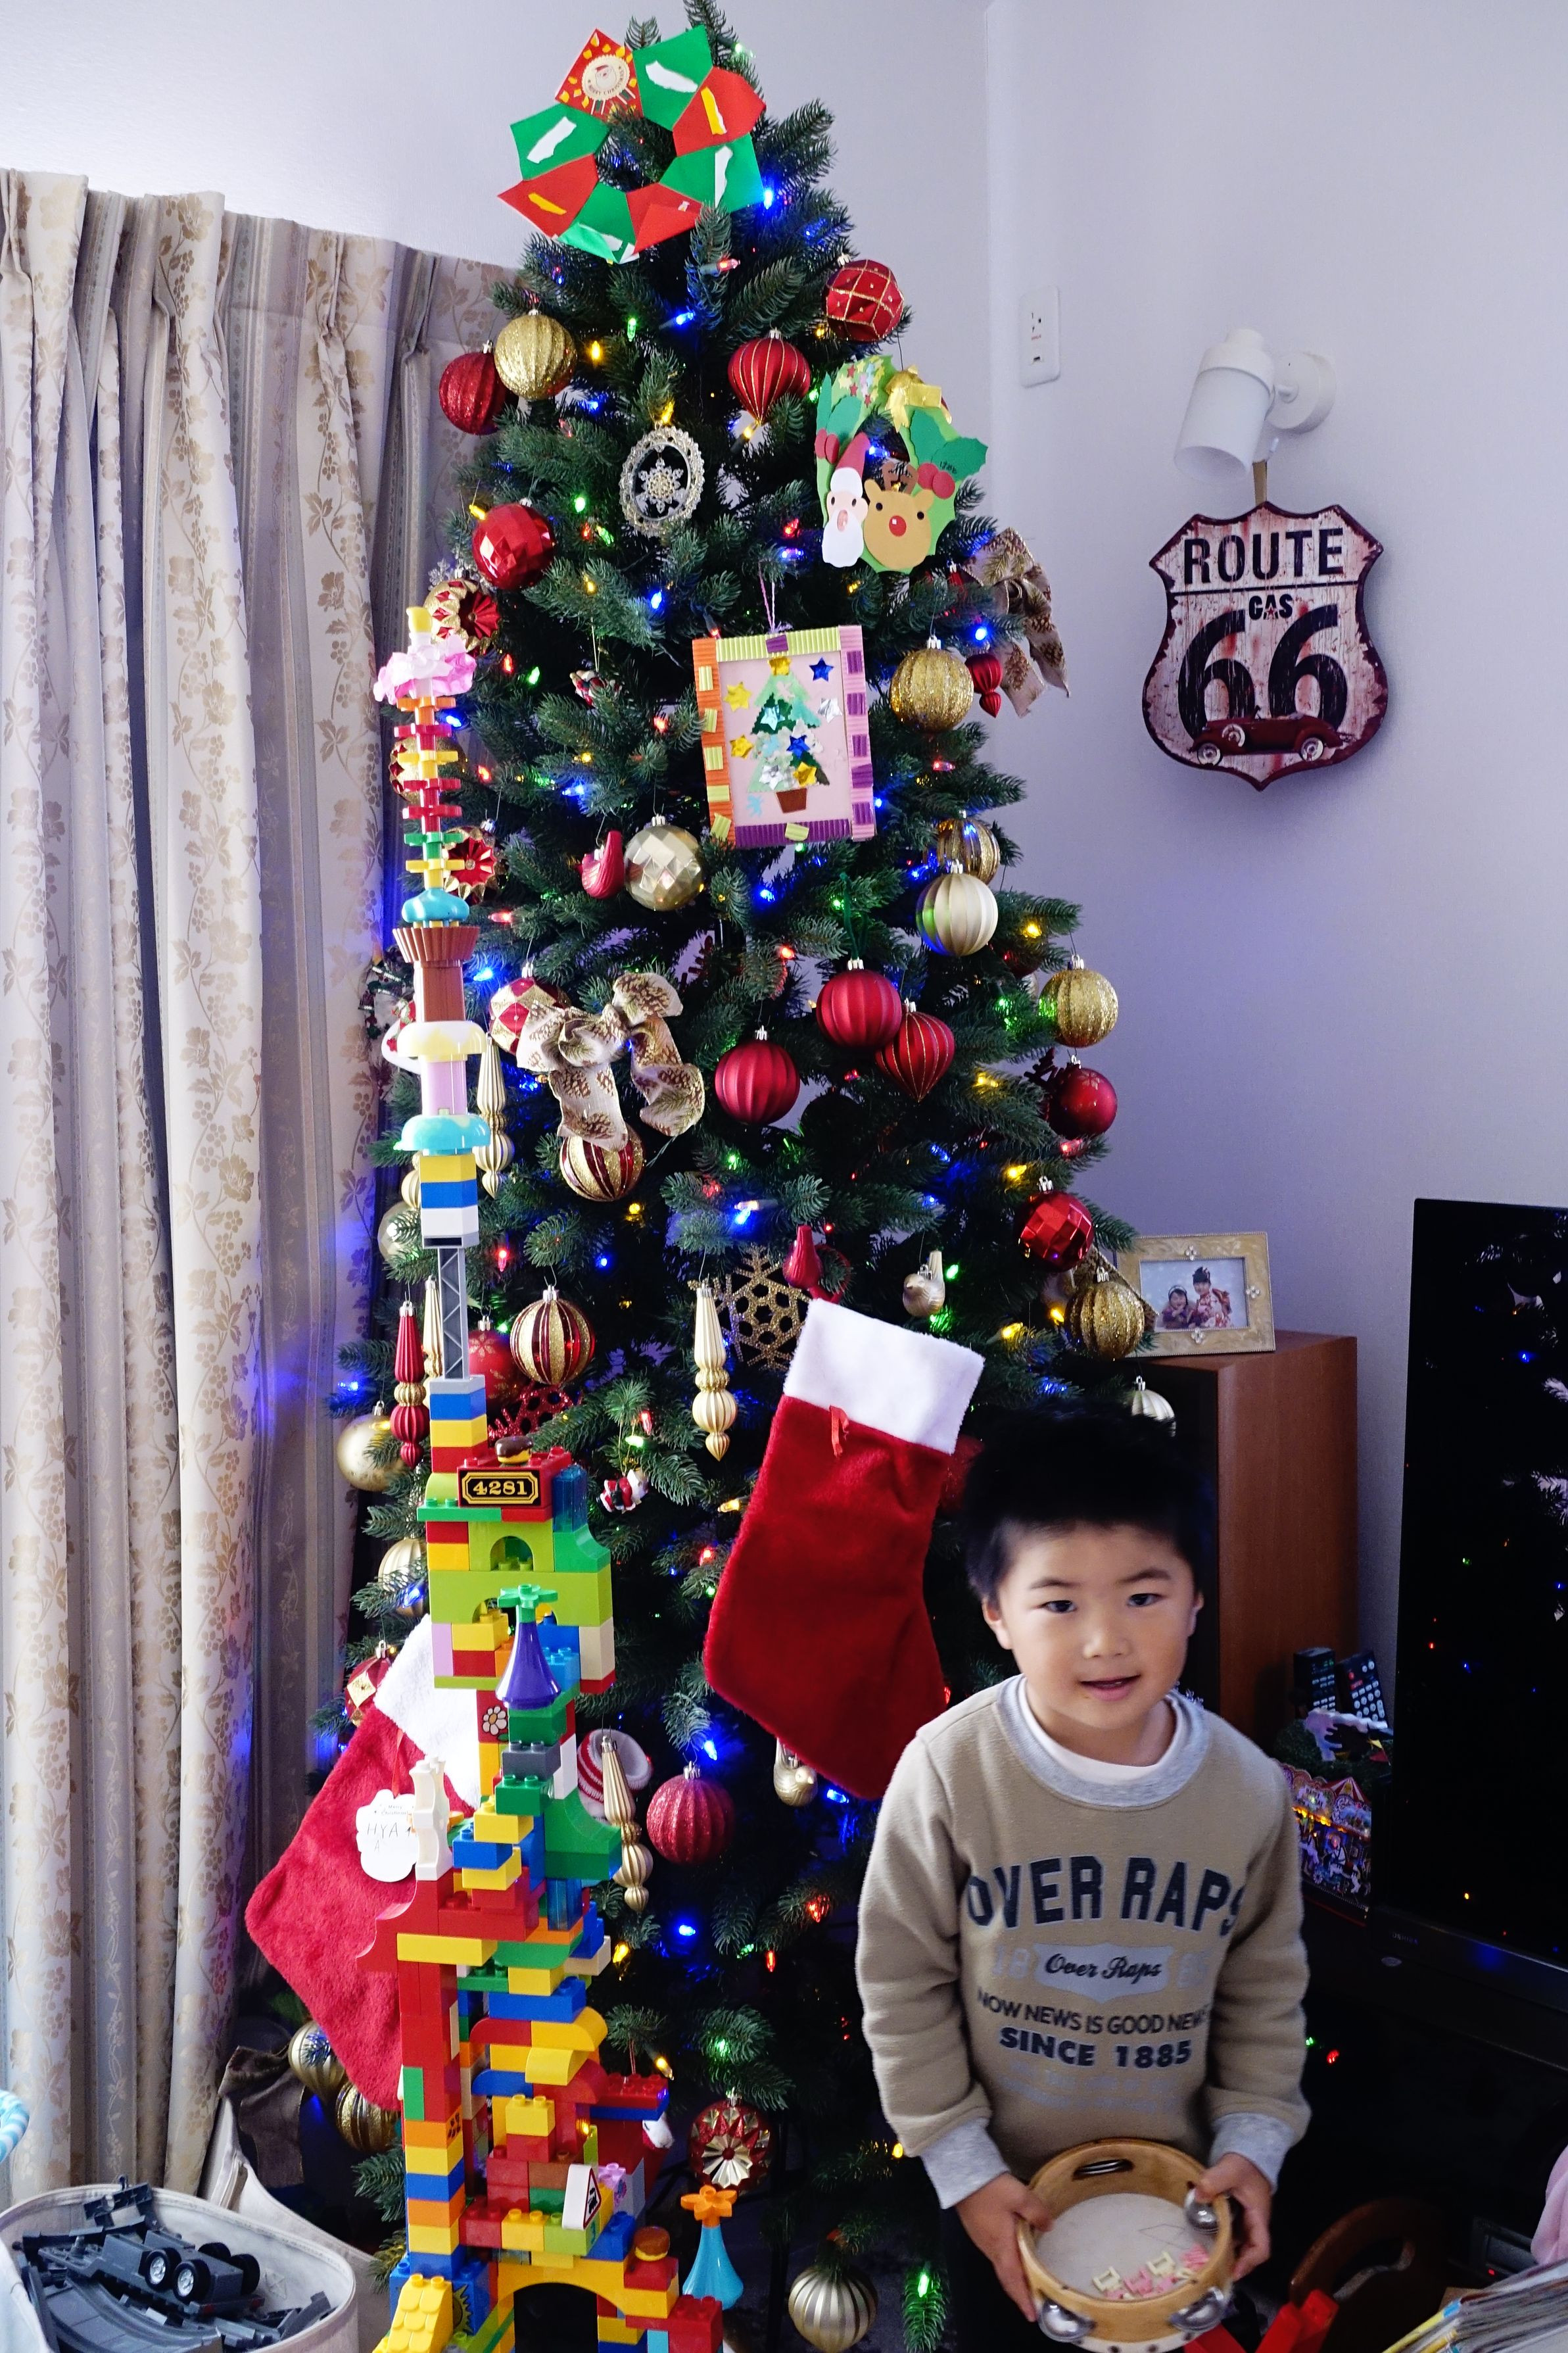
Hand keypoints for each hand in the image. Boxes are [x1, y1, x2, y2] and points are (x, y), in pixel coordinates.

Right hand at [956, 2171, 1052, 2321]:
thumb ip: (1037, 2213)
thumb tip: (1049, 2227)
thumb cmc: (992, 2189)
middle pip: (1006, 2278)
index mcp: (1002, 2246)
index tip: (1032, 2316)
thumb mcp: (1020, 2197)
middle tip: (1032, 2305)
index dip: (1023, 2298)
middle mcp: (991, 2249)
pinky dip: (1008, 2265)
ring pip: (1000, 2267)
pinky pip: (996, 2256)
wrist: (962, 2176)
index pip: (1014, 2280)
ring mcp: (982, 2241)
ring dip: (1014, 2279)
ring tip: (1028, 2283)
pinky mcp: (978, 2231)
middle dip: (1019, 2293)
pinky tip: (1015, 2258)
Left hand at [1195, 2153, 1271, 2278]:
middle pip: (1250, 2252)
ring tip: (1206, 2260)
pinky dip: (1221, 2240)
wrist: (1248, 2153)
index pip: (1261, 2248)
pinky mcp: (1237, 2216)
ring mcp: (1246, 2221)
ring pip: (1239, 2244)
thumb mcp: (1230, 2169)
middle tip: (1213, 2271)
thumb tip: (1198, 2195)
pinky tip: (1205, 2239)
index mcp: (1258, 2217)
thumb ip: (1214, 2180)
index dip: (1249, 2263)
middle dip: (1234, 2263)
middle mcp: (1254, 2224)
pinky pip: (1231, 2234)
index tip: (1232, 2271)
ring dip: (1226, 2253)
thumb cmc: (1244, 2164)